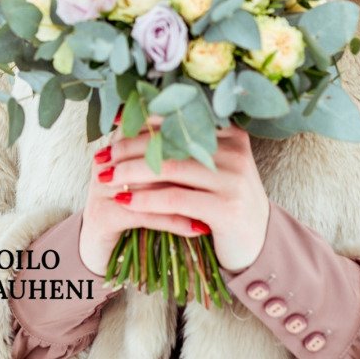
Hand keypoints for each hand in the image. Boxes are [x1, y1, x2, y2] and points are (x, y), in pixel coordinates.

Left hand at [79, 120, 269, 276]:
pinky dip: (145, 199)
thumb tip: (132, 122)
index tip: (113, 121)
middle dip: (129, 147)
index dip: (143, 117)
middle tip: (102, 156)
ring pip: (168, 167)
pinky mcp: (227, 208)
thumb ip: (183, 146)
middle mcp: (234, 149)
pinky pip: (175, 198)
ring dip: (130, 173)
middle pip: (170, 141)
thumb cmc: (223, 200)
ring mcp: (233, 178)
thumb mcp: (209, 167)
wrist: (256, 242)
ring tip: (105, 178)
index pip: (179, 117)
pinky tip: (124, 201)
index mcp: (229, 131)